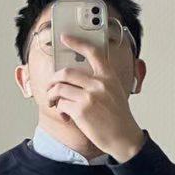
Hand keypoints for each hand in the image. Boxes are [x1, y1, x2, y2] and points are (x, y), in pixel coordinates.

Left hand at [47, 33, 145, 163]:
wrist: (123, 136)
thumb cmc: (117, 116)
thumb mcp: (114, 91)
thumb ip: (100, 81)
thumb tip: (77, 77)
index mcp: (108, 75)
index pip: (92, 52)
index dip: (76, 42)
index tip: (65, 38)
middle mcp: (99, 83)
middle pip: (66, 72)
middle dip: (53, 79)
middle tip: (51, 86)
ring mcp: (89, 97)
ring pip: (59, 88)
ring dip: (51, 95)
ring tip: (53, 102)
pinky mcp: (81, 111)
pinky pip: (61, 104)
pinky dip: (59, 109)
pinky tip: (65, 115)